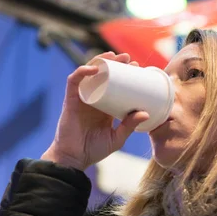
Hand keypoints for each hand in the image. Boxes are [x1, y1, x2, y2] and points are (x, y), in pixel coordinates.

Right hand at [41, 52, 148, 170]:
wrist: (74, 158)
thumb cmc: (94, 150)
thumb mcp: (117, 138)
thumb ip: (129, 126)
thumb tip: (146, 113)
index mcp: (105, 106)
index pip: (115, 85)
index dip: (124, 74)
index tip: (137, 68)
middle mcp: (93, 99)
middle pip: (103, 75)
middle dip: (115, 64)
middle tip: (128, 58)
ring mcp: (81, 98)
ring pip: (89, 73)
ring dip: (100, 61)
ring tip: (113, 56)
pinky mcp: (70, 100)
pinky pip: (74, 80)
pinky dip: (83, 71)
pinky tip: (94, 68)